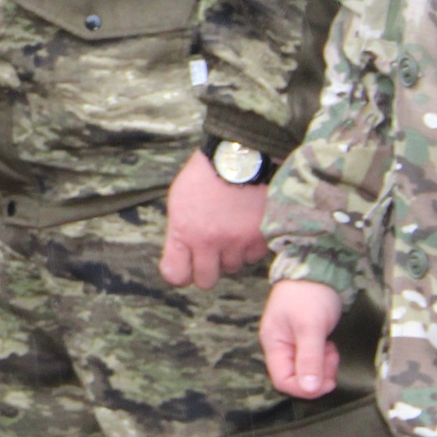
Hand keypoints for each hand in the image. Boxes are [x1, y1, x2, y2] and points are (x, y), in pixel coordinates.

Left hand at [159, 148, 269, 288]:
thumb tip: (181, 254)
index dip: (179, 273)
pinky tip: (246, 227)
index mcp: (184, 231)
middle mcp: (210, 241)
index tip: (183, 266)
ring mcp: (238, 241)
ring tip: (229, 231)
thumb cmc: (205, 175)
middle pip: (206, 281)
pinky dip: (250, 247)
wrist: (241, 156)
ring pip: (233, 267)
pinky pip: (254, 256)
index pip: (175, 275)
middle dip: (205, 271)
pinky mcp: (261, 238)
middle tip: (208, 255)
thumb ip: (180, 231)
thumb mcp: (179, 200)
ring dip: (230, 255)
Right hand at [261, 279, 344, 398]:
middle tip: (331, 358)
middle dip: (317, 375)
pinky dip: (325, 358)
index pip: (283, 380)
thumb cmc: (309, 293)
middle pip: (295, 378)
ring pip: (307, 370)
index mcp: (273, 343)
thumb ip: (309, 359)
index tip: (327, 381)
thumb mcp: (310, 327)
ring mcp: (292, 342)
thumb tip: (308, 389)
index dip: (305, 387)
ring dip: (323, 366)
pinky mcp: (304, 339)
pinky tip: (329, 345)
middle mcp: (280, 346)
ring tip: (331, 349)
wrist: (319, 268)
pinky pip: (313, 359)